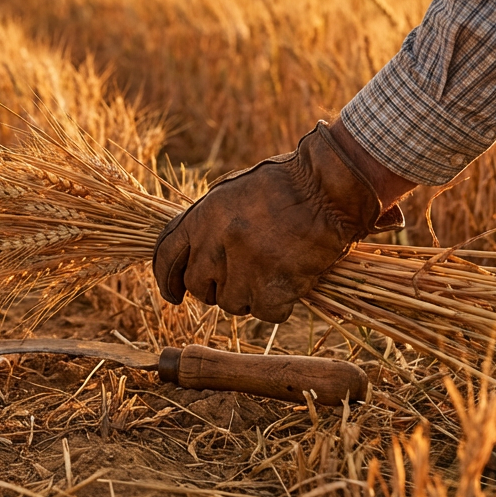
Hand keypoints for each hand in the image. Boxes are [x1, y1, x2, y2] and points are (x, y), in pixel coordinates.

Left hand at [152, 121, 408, 322]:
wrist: (330, 187)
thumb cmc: (286, 184)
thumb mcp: (232, 192)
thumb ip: (208, 222)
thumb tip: (194, 252)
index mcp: (203, 216)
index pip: (167, 256)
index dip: (166, 280)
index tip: (172, 295)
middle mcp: (217, 242)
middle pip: (197, 285)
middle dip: (212, 289)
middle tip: (236, 282)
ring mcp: (245, 267)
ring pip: (230, 303)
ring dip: (247, 297)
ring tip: (268, 275)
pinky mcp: (275, 287)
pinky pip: (264, 312)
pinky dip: (277, 306)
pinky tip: (289, 285)